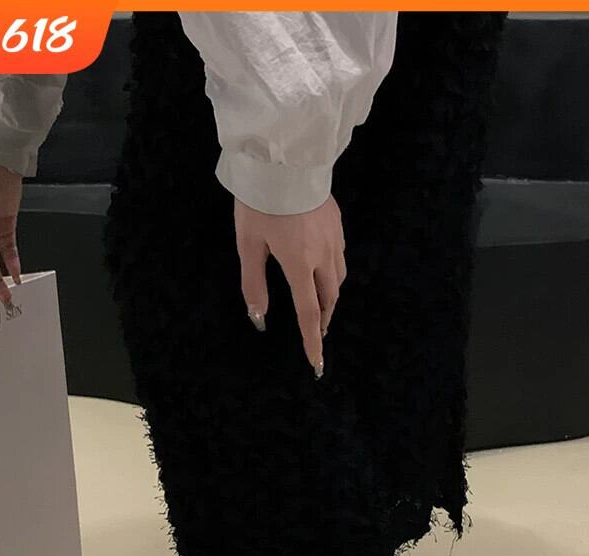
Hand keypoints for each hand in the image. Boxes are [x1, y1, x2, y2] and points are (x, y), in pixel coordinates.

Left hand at [234, 194, 346, 377]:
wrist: (283, 159)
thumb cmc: (259, 202)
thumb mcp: (248, 244)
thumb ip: (254, 284)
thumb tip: (259, 317)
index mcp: (298, 264)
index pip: (309, 313)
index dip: (312, 341)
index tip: (317, 363)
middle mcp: (322, 255)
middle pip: (330, 298)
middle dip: (323, 319)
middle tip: (316, 332)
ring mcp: (333, 238)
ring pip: (338, 278)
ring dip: (330, 298)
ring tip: (321, 306)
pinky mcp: (337, 223)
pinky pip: (339, 257)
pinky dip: (333, 273)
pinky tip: (323, 270)